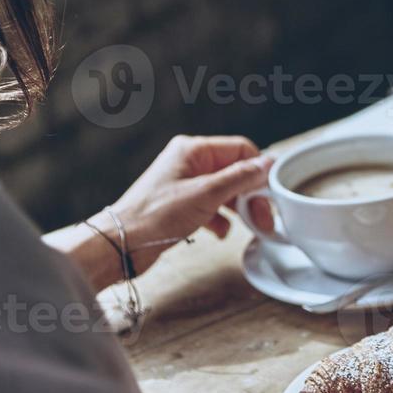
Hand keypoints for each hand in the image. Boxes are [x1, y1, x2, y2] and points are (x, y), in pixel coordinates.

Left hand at [106, 135, 273, 274]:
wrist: (122, 244)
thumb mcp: (206, 195)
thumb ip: (240, 178)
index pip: (240, 149)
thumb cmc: (154, 216)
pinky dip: (221, 219)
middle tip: (262, 217)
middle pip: (235, 171)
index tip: (271, 192)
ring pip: (225, 190)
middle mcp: (189, 162)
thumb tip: (267, 164)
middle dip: (251, 194)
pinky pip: (212, 206)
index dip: (258, 170)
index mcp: (193, 150)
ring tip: (249, 226)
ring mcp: (185, 183)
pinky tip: (221, 232)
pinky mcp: (181, 204)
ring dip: (239, 208)